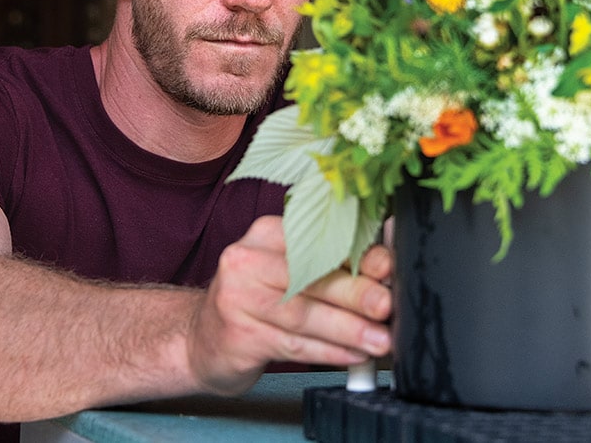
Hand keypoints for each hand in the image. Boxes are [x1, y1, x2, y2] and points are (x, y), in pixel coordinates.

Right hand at [187, 215, 392, 394]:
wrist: (201, 340)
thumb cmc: (258, 303)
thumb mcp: (289, 272)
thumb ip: (332, 265)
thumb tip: (386, 260)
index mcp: (265, 234)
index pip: (316, 241)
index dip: (356, 256)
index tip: (389, 268)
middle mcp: (246, 260)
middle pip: (310, 276)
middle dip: (355, 293)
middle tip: (388, 306)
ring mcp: (236, 298)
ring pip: (303, 314)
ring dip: (348, 329)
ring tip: (380, 340)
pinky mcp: (237, 335)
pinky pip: (293, 344)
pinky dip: (328, 351)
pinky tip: (353, 356)